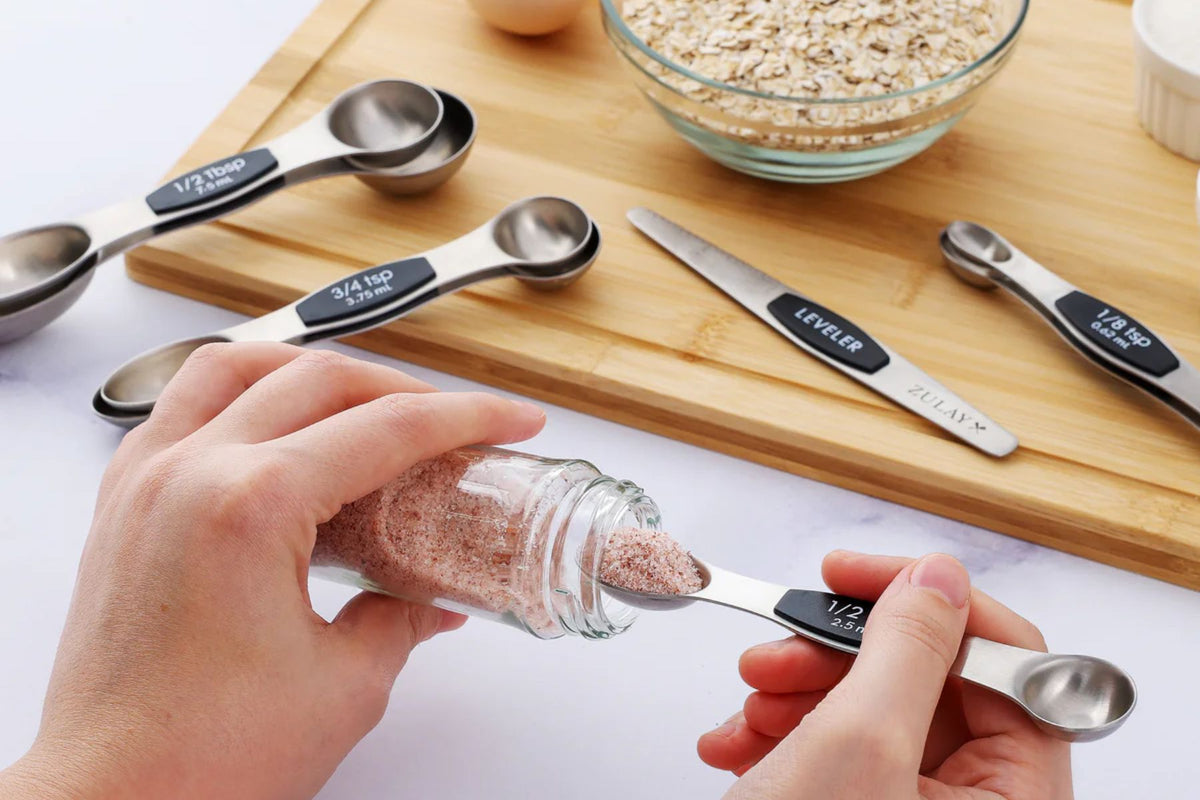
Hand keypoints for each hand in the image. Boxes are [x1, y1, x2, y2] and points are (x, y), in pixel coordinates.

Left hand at [0, 344, 545, 799]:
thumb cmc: (200, 759)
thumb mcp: (343, 687)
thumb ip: (399, 620)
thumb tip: (431, 599)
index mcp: (249, 506)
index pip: (388, 428)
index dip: (469, 416)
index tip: (514, 420)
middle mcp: (188, 473)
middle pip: (320, 379)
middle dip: (405, 390)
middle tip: (455, 423)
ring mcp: (144, 481)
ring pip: (236, 366)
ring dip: (313, 372)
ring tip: (366, 402)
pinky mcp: (120, 504)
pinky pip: (180, 406)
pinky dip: (242, 396)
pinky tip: (277, 431)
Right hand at [698, 551, 1072, 798]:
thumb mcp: (857, 745)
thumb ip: (907, 649)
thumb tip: (937, 577)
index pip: (1010, 666)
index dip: (934, 606)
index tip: (857, 576)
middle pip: (931, 683)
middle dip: (838, 657)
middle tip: (780, 649)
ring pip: (874, 709)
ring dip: (798, 692)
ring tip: (748, 705)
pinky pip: (839, 748)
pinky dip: (784, 732)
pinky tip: (737, 739)